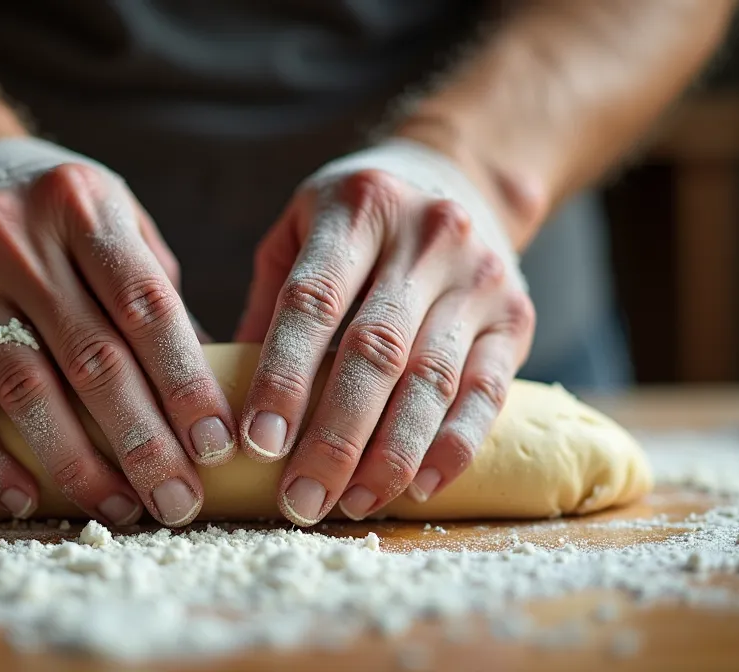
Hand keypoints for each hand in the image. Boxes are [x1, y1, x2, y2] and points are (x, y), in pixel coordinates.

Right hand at [0, 137, 235, 526]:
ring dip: (77, 463)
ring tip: (120, 507)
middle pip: (92, 358)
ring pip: (26, 390)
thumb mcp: (114, 218)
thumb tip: (213, 385)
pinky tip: (24, 497)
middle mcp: (16, 238)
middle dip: (143, 441)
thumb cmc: (53, 212)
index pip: (146, 307)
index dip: (184, 382)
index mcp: (81, 205)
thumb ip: (155, 292)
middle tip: (178, 500)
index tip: (216, 444)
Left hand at [235, 139, 534, 525]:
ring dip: (389, 455)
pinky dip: (454, 445)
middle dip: (334, 436)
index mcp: (357, 208)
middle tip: (298, 499)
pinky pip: (487, 392)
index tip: (256, 443)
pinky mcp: (515, 317)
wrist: (462, 176)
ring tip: (349, 504)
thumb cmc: (357, 219)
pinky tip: (419, 487)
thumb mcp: (300, 230)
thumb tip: (223, 398)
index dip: (283, 376)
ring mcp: (478, 277)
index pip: (312, 301)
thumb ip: (267, 304)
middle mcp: (425, 237)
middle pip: (375, 350)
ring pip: (432, 379)